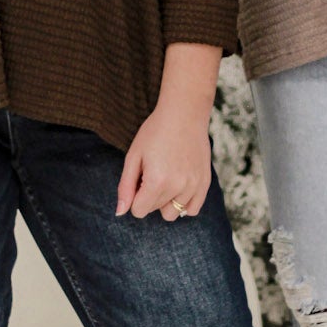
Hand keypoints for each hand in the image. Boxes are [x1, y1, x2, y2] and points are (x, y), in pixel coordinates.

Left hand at [116, 99, 211, 220]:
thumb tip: (120, 213)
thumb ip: (125, 187)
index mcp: (157, 181)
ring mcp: (194, 186)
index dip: (135, 196)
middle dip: (149, 196)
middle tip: (153, 171)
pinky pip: (192, 209)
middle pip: (155, 210)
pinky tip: (179, 186)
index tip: (139, 178)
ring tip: (167, 177)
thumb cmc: (155, 132)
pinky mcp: (205, 183)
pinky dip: (183, 203)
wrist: (184, 113)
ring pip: (173, 212)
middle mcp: (177, 187)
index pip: (138, 211)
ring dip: (166, 200)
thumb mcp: (133, 156)